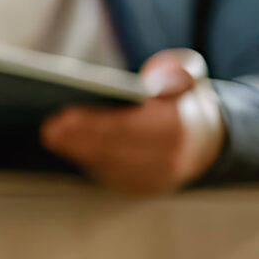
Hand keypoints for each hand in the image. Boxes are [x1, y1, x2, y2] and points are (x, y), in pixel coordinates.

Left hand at [40, 49, 226, 194]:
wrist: (208, 138)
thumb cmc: (186, 101)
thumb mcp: (190, 75)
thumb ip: (178, 69)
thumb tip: (155, 79)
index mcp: (177, 128)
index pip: (126, 127)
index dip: (93, 123)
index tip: (65, 115)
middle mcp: (169, 159)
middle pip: (113, 149)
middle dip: (78, 139)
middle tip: (50, 128)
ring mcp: (157, 179)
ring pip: (109, 166)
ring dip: (78, 153)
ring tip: (53, 137)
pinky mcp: (145, 188)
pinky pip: (112, 177)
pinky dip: (90, 163)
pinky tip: (70, 148)